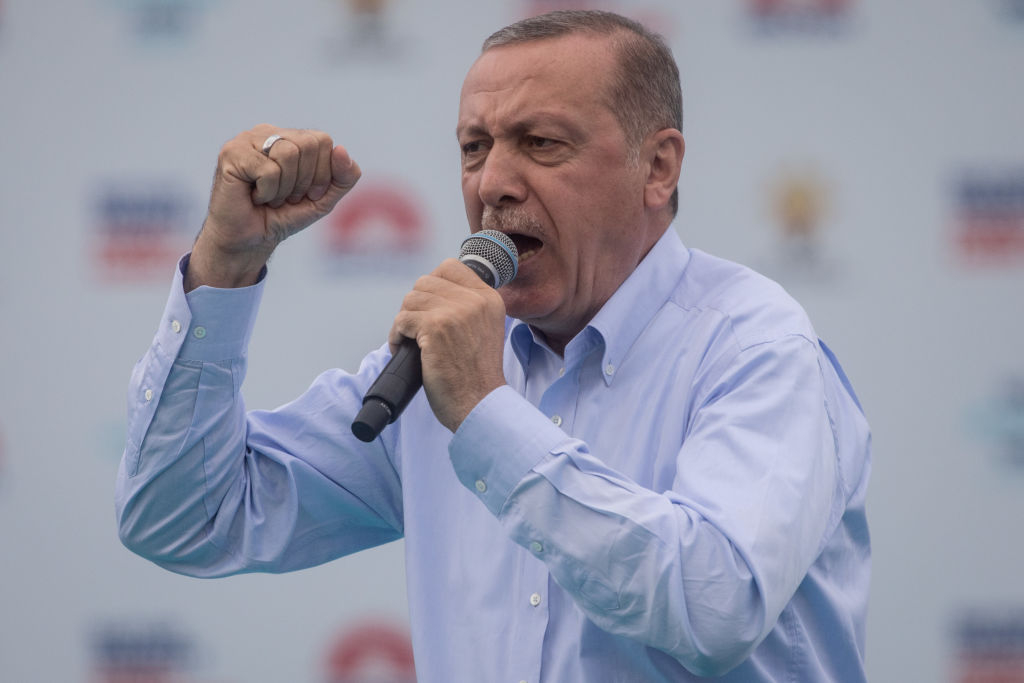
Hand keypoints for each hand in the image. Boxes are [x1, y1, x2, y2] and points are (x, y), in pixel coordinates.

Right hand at [186, 124, 360, 290]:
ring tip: (269, 198)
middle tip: (286, 198)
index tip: (306, 194)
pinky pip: (267, 170)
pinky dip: (267, 193)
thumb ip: (343, 177)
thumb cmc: (283, 216)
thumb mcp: (323, 198)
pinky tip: (254, 197)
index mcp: (290, 137)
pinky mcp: (231, 153)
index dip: (321, 174)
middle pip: (308, 144)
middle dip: (304, 181)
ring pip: (288, 154)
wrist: (249, 241)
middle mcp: (268, 132)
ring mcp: (247, 140)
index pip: (322, 140)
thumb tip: (342, 149)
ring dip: (284, 189)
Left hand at [389, 259, 507, 431]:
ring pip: (411, 299)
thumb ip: (468, 308)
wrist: (480, 404)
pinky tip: (404, 349)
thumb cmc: (476, 376)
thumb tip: (432, 293)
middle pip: (426, 282)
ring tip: (410, 342)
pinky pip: (402, 319)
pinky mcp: (436, 327)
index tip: (429, 308)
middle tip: (417, 330)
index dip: (433, 284)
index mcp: (489, 299)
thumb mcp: (485, 330)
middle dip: (415, 306)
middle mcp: (475, 300)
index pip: (451, 267)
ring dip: (404, 322)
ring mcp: (455, 312)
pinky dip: (397, 336)